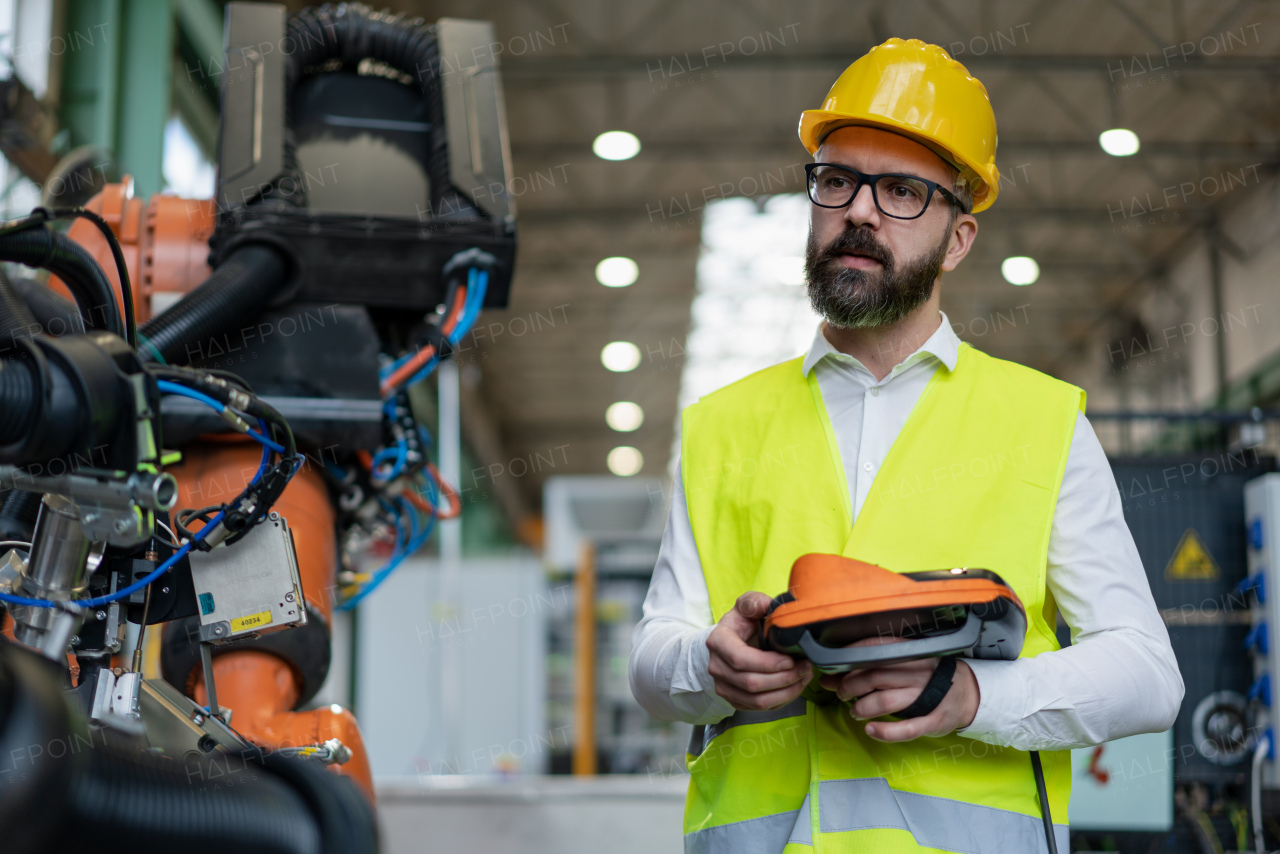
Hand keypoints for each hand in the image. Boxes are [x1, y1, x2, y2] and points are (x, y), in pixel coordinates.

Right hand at [706, 592, 812, 710]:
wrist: (731, 641)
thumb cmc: (742, 622)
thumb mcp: (746, 605)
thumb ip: (754, 602)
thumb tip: (763, 606)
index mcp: (718, 641)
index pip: (740, 659)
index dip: (768, 663)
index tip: (790, 659)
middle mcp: (716, 667)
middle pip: (751, 683)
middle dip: (784, 678)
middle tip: (805, 667)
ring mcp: (724, 687)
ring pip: (757, 700)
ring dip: (786, 691)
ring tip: (804, 676)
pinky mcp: (735, 700)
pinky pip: (760, 708)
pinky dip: (782, 700)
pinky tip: (795, 686)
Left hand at [817, 637, 979, 740]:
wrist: (968, 693)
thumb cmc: (928, 677)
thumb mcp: (904, 665)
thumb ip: (871, 667)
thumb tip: (830, 675)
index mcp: (910, 653)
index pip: (873, 649)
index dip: (849, 660)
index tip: (833, 669)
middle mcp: (918, 671)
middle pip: (874, 676)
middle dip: (850, 686)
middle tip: (841, 693)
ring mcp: (927, 696)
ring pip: (885, 700)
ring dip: (862, 708)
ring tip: (854, 712)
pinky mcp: (933, 720)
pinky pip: (906, 728)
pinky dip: (885, 732)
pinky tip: (870, 730)